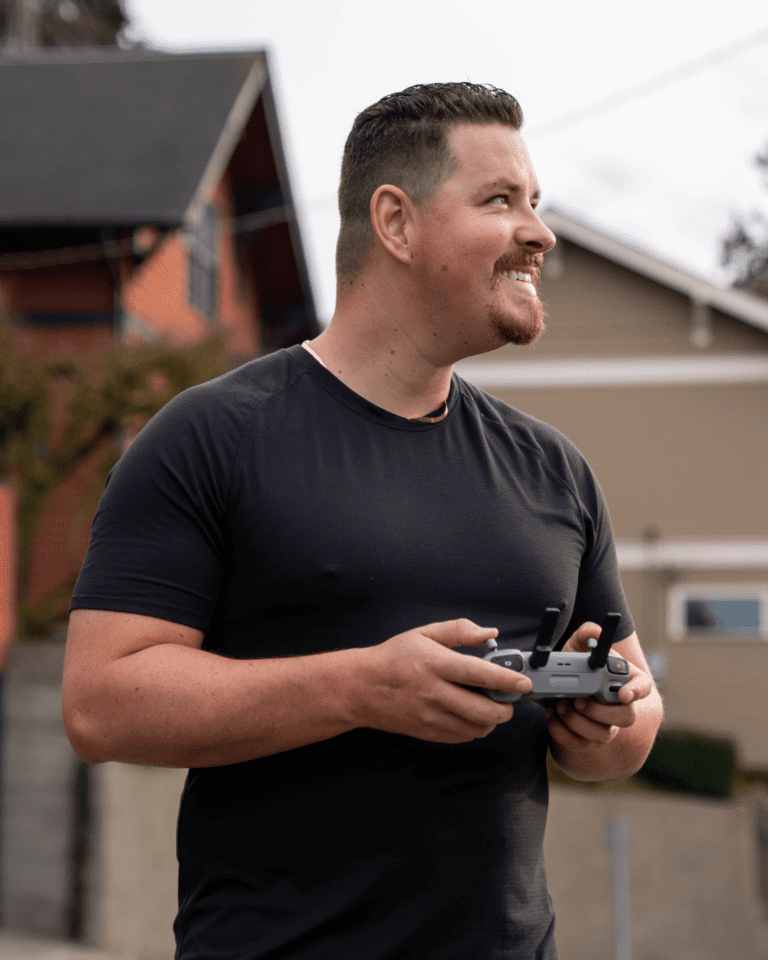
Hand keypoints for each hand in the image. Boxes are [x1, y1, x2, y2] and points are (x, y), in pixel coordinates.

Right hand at [347, 619, 531, 742]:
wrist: (361, 687)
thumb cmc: (393, 657)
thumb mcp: (424, 633)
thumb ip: (459, 630)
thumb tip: (490, 633)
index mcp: (434, 664)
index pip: (478, 674)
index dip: (506, 679)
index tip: (524, 682)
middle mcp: (433, 693)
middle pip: (483, 710)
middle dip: (506, 707)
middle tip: (509, 698)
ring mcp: (430, 717)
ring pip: (477, 727)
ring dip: (492, 719)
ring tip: (490, 704)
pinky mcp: (428, 732)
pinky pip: (463, 736)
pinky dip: (475, 727)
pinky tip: (471, 713)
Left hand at [546, 622, 653, 752]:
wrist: (561, 686)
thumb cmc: (578, 664)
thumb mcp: (579, 646)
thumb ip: (586, 635)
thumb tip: (594, 632)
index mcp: (625, 680)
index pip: (642, 687)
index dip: (636, 692)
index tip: (622, 693)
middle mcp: (620, 707)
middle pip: (626, 718)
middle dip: (600, 711)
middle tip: (579, 700)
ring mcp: (606, 726)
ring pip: (602, 735)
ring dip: (577, 722)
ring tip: (560, 704)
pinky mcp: (588, 740)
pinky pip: (579, 744)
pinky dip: (561, 731)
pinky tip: (552, 714)